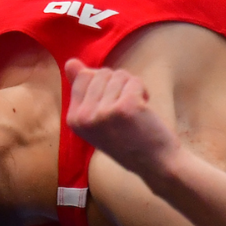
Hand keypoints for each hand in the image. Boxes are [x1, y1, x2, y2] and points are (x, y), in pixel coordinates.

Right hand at [65, 60, 180, 180]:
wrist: (154, 163)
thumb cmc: (127, 139)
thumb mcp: (97, 118)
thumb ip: (83, 90)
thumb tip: (70, 62)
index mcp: (73, 119)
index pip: (83, 78)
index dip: (104, 84)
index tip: (112, 103)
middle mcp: (84, 117)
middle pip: (101, 73)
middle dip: (119, 85)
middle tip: (125, 108)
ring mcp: (104, 113)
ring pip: (119, 75)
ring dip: (131, 88)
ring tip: (135, 109)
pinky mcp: (125, 108)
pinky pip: (133, 81)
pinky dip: (142, 90)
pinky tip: (144, 108)